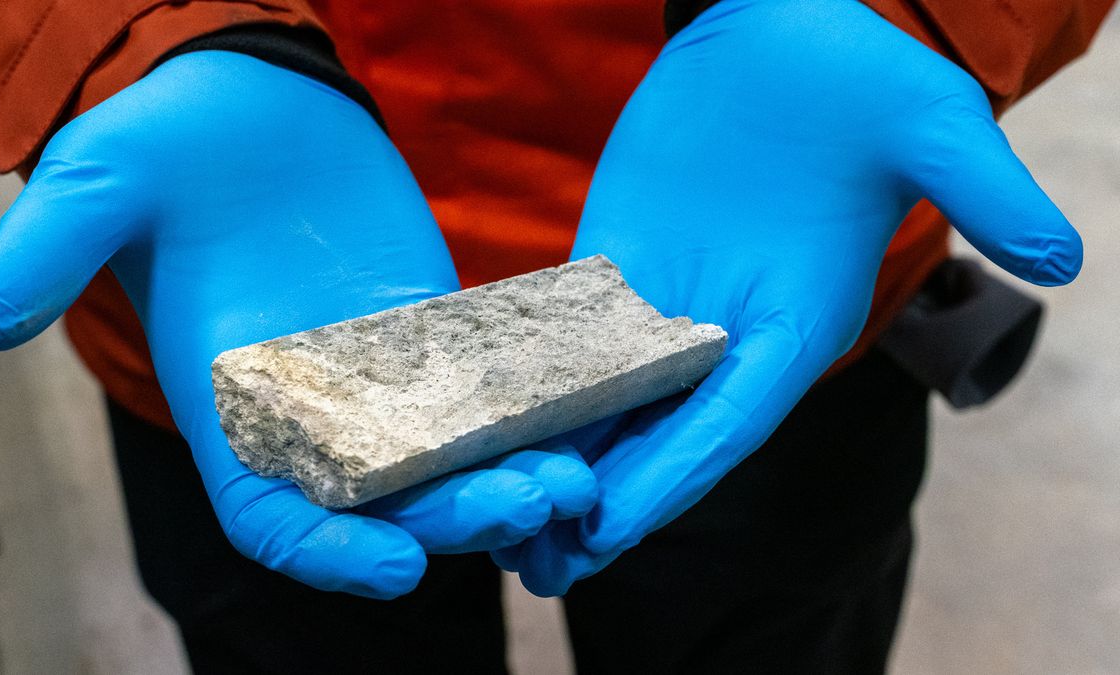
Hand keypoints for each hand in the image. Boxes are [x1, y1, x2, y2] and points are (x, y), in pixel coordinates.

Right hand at [0, 51, 596, 598]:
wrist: (240, 103)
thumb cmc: (163, 146)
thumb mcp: (99, 181)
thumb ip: (49, 245)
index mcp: (228, 409)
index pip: (272, 516)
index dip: (326, 553)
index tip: (393, 566)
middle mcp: (310, 413)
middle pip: (381, 502)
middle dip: (446, 519)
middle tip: (522, 504)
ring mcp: (379, 378)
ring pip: (445, 459)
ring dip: (503, 479)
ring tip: (568, 476)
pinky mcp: (433, 331)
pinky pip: (486, 390)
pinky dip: (526, 415)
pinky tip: (578, 417)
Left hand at [496, 0, 1080, 595]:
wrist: (786, 29)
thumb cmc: (860, 73)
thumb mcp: (928, 122)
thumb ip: (982, 189)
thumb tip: (1064, 257)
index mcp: (794, 324)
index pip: (731, 418)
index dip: (672, 475)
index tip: (609, 524)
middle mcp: (727, 332)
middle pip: (661, 437)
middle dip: (602, 504)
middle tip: (537, 567)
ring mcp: (667, 305)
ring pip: (607, 404)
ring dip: (556, 465)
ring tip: (492, 525)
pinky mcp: (617, 267)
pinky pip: (567, 341)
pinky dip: (531, 389)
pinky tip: (483, 426)